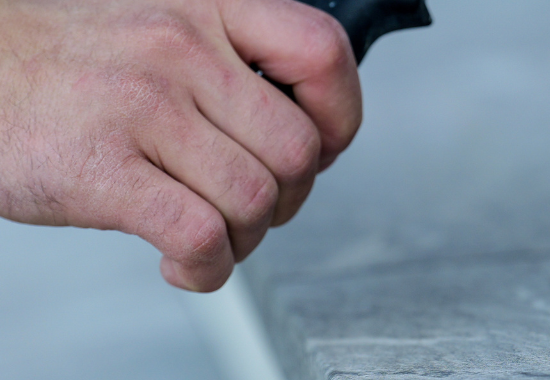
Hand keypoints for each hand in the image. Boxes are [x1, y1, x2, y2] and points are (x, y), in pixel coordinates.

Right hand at [0, 0, 358, 291]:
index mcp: (205, 8)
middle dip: (287, 198)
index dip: (339, 115)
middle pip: (295, 149)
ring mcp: (141, 108)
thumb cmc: (62, 62)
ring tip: (211, 236)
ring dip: (245, 239)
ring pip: (254, 198)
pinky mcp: (101, 170)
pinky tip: (183, 263)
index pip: (321, 52)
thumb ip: (229, 61)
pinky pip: (199, 235)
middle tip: (252, 208)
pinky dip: (206, 266)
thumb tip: (305, 130)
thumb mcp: (158, 25)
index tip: (323, 147)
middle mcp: (179, 50)